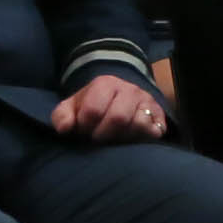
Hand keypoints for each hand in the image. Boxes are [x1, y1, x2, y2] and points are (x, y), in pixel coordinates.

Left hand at [51, 74, 168, 144]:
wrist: (118, 95)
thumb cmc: (91, 105)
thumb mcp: (71, 107)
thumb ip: (61, 116)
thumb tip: (65, 129)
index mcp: (105, 84)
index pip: (93, 110)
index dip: (85, 127)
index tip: (82, 131)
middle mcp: (130, 89)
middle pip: (118, 118)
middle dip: (103, 135)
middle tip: (97, 138)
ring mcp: (147, 101)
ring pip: (138, 124)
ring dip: (123, 138)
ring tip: (114, 139)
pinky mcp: (160, 115)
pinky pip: (154, 131)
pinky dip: (141, 139)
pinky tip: (130, 139)